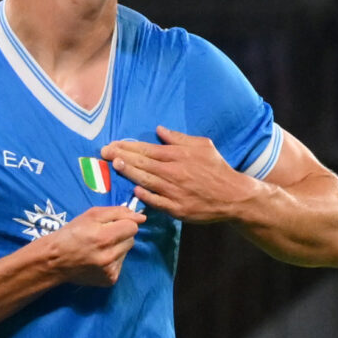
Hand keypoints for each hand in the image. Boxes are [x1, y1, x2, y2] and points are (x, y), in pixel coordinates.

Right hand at [33, 205, 144, 286]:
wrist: (54, 260)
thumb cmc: (71, 234)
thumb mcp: (91, 215)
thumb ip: (118, 212)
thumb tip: (141, 217)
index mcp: (104, 237)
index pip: (133, 227)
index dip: (123, 223)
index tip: (110, 225)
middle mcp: (109, 256)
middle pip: (131, 239)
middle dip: (120, 235)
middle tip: (102, 236)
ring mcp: (110, 270)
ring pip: (127, 251)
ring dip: (117, 247)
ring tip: (99, 248)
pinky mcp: (110, 279)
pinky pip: (121, 263)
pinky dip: (113, 259)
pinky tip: (99, 259)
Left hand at [104, 127, 261, 223]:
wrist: (234, 196)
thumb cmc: (216, 168)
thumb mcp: (202, 146)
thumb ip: (179, 138)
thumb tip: (159, 130)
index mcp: (179, 156)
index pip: (148, 150)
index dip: (128, 147)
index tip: (112, 144)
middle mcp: (175, 172)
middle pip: (143, 163)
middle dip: (121, 156)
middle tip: (104, 152)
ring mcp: (175, 191)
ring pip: (147, 180)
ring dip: (129, 173)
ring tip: (114, 165)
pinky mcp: (177, 208)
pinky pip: (157, 201)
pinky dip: (146, 195)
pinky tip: (134, 190)